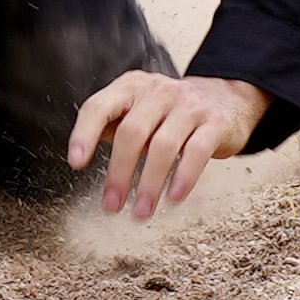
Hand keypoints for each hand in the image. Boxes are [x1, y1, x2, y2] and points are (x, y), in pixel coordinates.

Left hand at [67, 72, 268, 221]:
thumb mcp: (137, 110)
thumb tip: (82, 155)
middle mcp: (157, 92)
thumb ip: (112, 127)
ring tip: (141, 211)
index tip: (76, 163)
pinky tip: (174, 198)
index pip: (99, 107)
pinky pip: (197, 151)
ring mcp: (188, 106)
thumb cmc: (170, 112)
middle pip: (132, 132)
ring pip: (163, 146)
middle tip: (111, 204)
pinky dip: (184, 177)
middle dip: (119, 172)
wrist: (224, 98)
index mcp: (130, 88)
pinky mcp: (214, 123)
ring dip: (149, 183)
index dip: (84, 134)